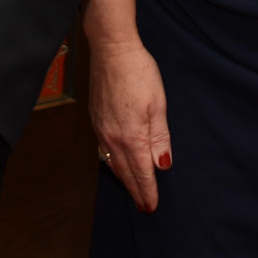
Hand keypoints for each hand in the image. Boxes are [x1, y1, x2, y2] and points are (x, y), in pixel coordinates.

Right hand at [88, 39, 171, 212]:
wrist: (111, 50)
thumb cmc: (139, 73)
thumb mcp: (158, 104)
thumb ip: (159, 137)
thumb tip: (162, 164)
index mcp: (132, 136)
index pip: (141, 173)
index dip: (147, 191)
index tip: (152, 206)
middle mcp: (113, 138)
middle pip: (125, 173)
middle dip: (135, 191)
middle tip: (143, 207)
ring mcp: (101, 129)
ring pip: (113, 163)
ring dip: (123, 180)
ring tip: (132, 191)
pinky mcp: (96, 120)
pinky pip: (104, 150)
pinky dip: (112, 163)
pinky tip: (116, 164)